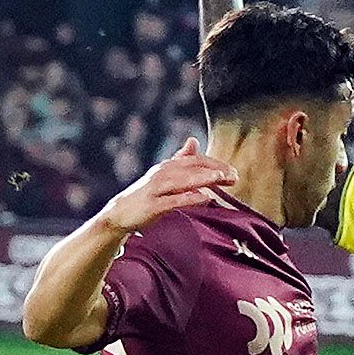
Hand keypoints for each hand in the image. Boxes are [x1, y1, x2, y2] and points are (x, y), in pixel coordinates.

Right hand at [98, 139, 235, 233]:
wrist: (119, 213)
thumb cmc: (146, 195)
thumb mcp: (163, 175)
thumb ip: (180, 159)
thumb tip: (193, 141)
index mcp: (167, 166)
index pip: (194, 160)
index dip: (214, 163)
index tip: (232, 171)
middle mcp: (162, 174)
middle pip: (191, 167)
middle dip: (213, 170)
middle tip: (233, 176)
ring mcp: (156, 189)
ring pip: (182, 181)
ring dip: (202, 178)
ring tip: (220, 178)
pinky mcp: (152, 206)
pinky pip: (173, 201)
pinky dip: (188, 198)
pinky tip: (203, 198)